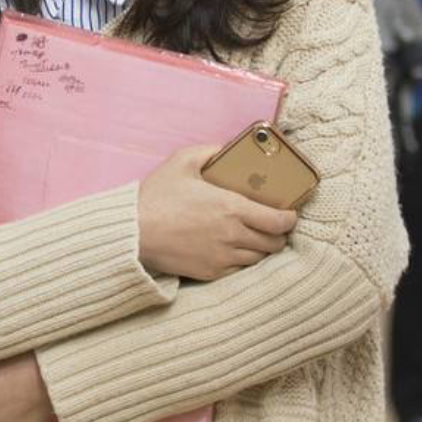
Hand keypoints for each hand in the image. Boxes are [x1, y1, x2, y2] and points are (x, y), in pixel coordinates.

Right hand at [137, 144, 296, 280]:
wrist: (132, 232)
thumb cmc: (156, 196)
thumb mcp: (181, 161)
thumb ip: (210, 152)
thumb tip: (228, 149)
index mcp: (231, 208)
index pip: (280, 221)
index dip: (290, 218)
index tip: (288, 213)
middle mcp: (232, 235)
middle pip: (275, 242)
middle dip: (279, 234)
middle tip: (272, 224)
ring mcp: (222, 257)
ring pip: (259, 258)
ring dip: (262, 247)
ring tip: (254, 236)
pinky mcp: (210, 272)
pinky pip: (240, 270)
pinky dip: (243, 260)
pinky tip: (233, 249)